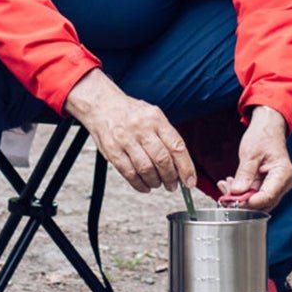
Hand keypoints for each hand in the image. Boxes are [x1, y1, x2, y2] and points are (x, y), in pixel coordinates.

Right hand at [64, 69, 194, 193]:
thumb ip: (166, 137)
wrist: (101, 105)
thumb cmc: (130, 112)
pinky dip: (139, 184)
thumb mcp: (152, 116)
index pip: (176, 146)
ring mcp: (125, 139)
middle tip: (172, 185)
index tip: (189, 181)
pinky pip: (129, 173)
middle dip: (171, 178)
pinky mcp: (112, 151)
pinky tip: (144, 185)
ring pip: (146, 169)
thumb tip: (181, 165)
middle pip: (162, 160)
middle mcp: (141, 128)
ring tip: (157, 183)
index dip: (186, 167)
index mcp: (155, 118)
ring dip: (155, 182)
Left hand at [216, 106, 291, 211]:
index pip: (268, 196)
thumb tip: (237, 192)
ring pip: (256, 200)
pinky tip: (229, 184)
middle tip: (224, 192)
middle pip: (262, 202)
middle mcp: (281, 184)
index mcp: (282, 174)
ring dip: (239, 196)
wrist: (267, 128)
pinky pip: (253, 194)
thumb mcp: (251, 153)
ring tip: (225, 185)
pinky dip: (240, 191)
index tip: (233, 200)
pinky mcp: (266, 185)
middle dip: (242, 200)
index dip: (250, 202)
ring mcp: (274, 185)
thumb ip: (245, 174)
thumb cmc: (263, 136)